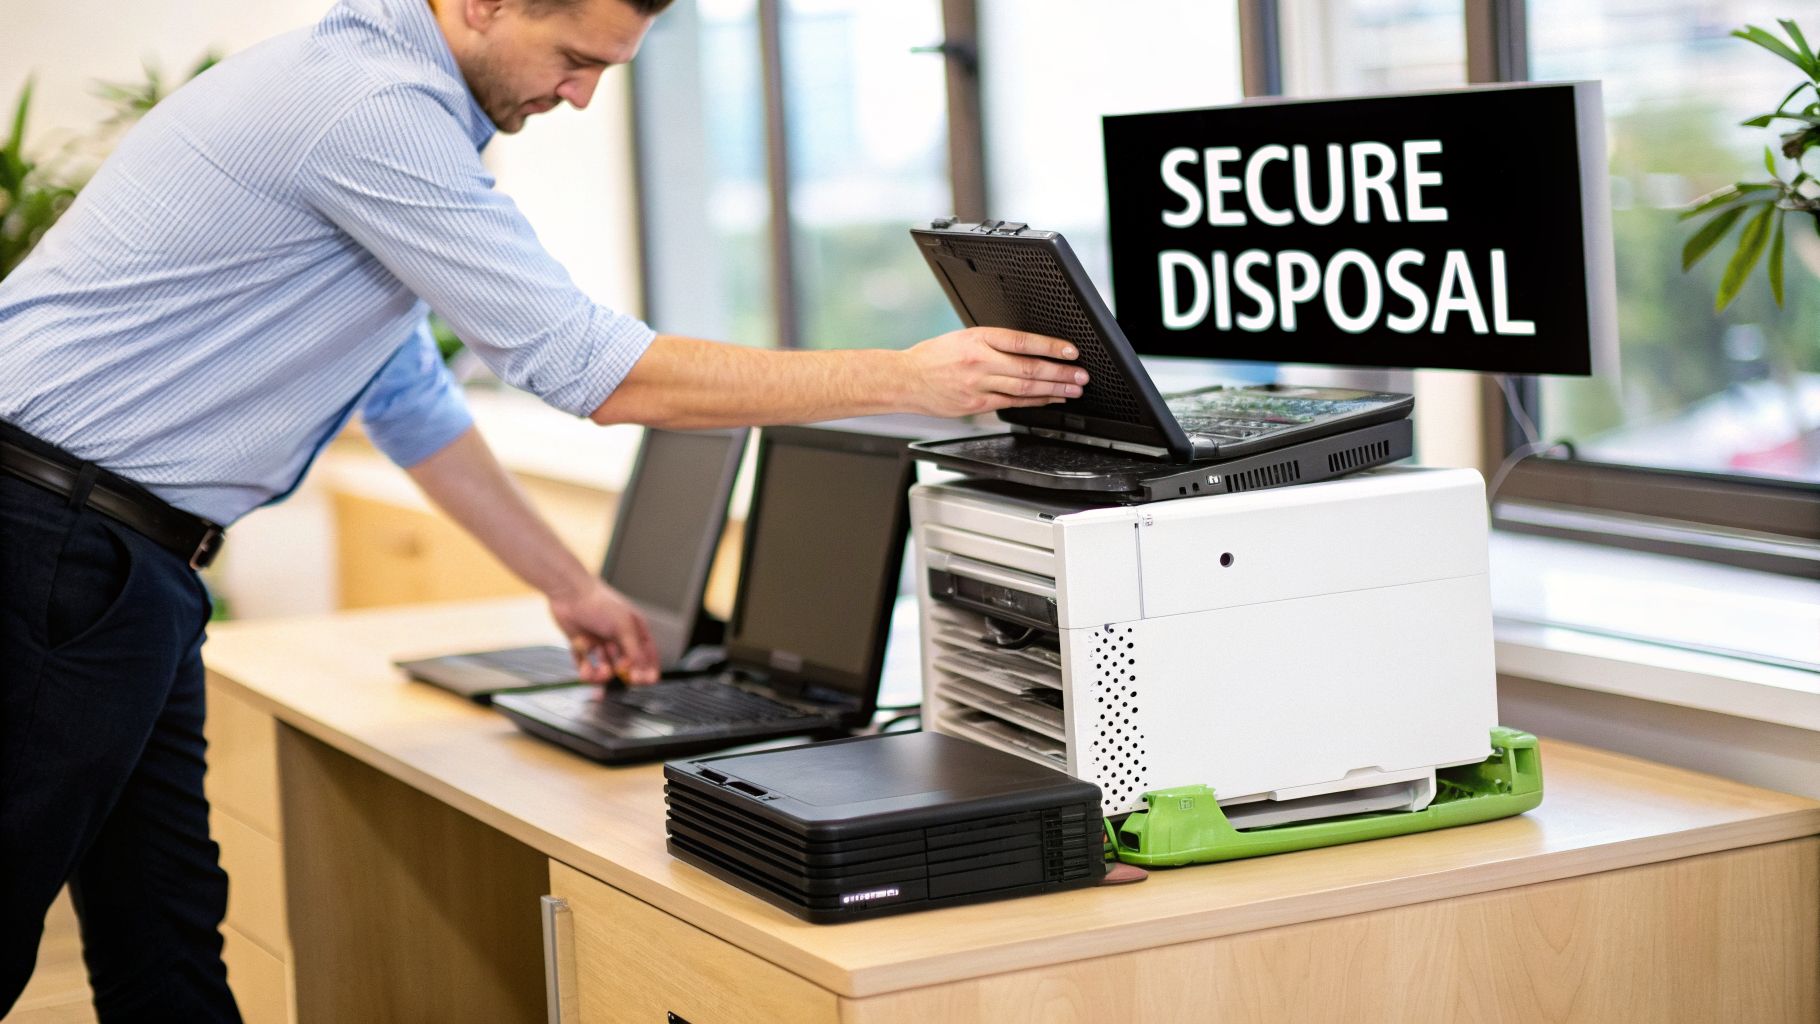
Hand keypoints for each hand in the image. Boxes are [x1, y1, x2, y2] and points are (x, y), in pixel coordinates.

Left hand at [546, 578, 659, 685]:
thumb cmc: (599, 602)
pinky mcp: (583, 647)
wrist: (569, 594)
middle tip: (623, 676)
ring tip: (600, 671)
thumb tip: (642, 668)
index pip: (647, 654)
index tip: (646, 681)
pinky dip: (587, 670)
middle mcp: (618, 638)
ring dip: (603, 674)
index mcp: (634, 630)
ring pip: (606, 669)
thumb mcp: (623, 626)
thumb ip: (634, 650)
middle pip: (626, 665)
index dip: (648, 668)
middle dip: (624, 673)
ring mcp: (600, 643)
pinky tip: (586, 668)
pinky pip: (587, 666)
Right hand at [902, 328, 1087, 417]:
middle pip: (1029, 368)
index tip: (1071, 351)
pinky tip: (1051, 400)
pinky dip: (1035, 402)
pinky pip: (1012, 403)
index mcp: (979, 338)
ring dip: (1053, 390)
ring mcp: (979, 385)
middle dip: (1060, 373)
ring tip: (1074, 389)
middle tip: (1081, 375)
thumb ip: (994, 343)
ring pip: (1024, 388)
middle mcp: (980, 362)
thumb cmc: (934, 357)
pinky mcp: (976, 404)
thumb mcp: (965, 337)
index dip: (1050, 346)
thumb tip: (1029, 349)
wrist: (906, 379)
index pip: (1022, 342)